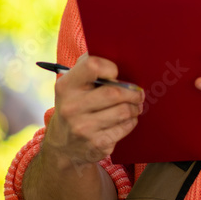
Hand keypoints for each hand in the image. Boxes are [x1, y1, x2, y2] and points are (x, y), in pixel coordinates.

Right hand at [43, 53, 144, 168]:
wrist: (62, 147)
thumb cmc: (75, 106)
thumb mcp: (72, 86)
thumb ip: (88, 68)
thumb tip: (116, 52)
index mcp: (66, 87)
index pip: (92, 65)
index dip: (110, 67)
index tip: (116, 73)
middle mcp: (71, 108)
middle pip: (114, 93)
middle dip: (132, 92)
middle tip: (138, 93)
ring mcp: (83, 129)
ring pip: (123, 111)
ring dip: (134, 107)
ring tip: (135, 105)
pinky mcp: (97, 145)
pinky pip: (125, 127)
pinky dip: (131, 121)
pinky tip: (127, 119)